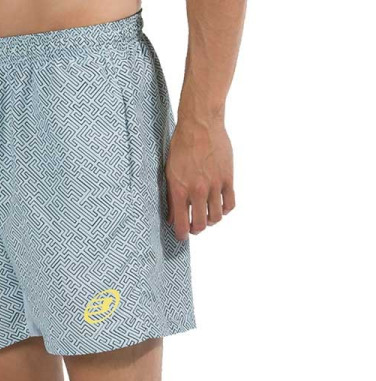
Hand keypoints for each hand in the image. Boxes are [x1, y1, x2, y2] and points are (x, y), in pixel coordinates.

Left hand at [165, 119, 234, 240]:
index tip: (182, 236)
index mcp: (179, 190)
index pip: (182, 224)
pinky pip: (230, 204)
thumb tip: (173, 217)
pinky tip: (220, 206)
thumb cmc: (181, 146)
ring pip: (216, 217)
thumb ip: (171, 196)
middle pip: (200, 224)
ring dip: (211, 221)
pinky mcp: (227, 178)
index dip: (182, 235)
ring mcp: (214, 185)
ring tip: (207, 216)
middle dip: (196, 229)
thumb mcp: (169, 171)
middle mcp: (197, 191)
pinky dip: (226, 210)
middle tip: (194, 226)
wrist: (200, 124)